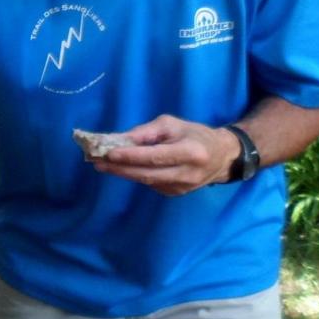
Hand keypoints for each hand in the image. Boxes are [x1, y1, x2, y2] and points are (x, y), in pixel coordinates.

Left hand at [90, 114, 237, 194]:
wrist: (222, 157)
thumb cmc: (194, 134)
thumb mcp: (172, 125)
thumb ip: (146, 132)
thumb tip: (119, 140)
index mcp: (191, 152)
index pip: (156, 156)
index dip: (132, 156)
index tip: (109, 153)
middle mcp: (188, 173)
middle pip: (148, 174)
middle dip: (120, 168)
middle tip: (96, 162)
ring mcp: (183, 187)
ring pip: (147, 181)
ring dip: (123, 173)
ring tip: (101, 165)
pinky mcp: (177, 193)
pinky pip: (151, 184)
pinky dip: (135, 176)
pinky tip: (121, 169)